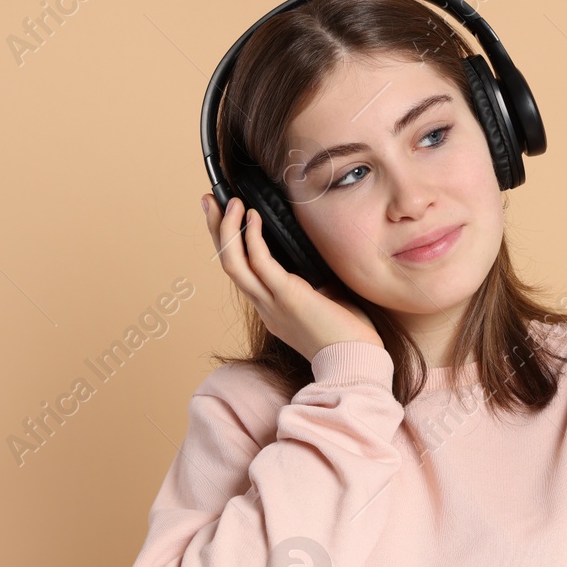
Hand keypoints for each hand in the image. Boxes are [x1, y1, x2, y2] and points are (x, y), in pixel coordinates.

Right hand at [203, 195, 383, 361]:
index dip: (232, 246)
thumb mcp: (326, 303)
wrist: (356, 364)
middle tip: (210, 202)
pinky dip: (253, 238)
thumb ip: (314, 282)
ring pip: (234, 264)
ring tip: (229, 202)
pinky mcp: (287, 297)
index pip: (243, 274)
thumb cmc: (349, 337)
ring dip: (227, 230)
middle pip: (228, 265)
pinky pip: (260, 263)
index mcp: (273, 310)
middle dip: (216, 231)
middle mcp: (265, 308)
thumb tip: (316, 256)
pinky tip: (254, 218)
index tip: (229, 220)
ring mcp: (272, 304)